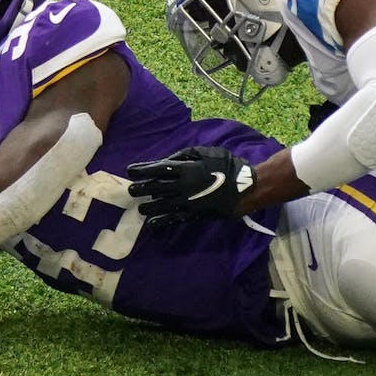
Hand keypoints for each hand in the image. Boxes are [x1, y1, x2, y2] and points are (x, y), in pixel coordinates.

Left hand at [127, 146, 255, 224]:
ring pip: (162, 204)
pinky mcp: (194, 214)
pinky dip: (162, 221)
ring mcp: (188, 201)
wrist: (246, 188)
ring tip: (140, 208)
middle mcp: (183, 185)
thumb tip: (166, 161)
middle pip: (156, 187)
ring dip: (149, 206)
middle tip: (131, 191)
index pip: (157, 168)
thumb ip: (184, 155)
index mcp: (185, 168)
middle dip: (141, 189)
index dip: (142, 169)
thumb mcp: (206, 152)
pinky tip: (153, 223)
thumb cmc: (227, 166)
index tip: (130, 171)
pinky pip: (175, 218)